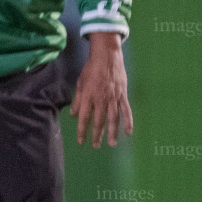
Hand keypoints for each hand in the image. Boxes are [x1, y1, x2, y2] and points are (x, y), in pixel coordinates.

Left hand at [71, 32, 132, 148]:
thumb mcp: (80, 82)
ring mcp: (113, 98)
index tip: (81, 141)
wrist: (107, 56)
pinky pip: (126, 111)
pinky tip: (128, 132)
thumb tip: (73, 114)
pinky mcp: (123, 95)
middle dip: (97, 135)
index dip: (82, 131)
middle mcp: (101, 99)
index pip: (84, 118)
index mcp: (88, 96)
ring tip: (111, 144)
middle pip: (99, 121)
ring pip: (113, 119)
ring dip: (112, 133)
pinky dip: (128, 122)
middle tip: (95, 146)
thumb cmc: (92, 68)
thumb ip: (78, 100)